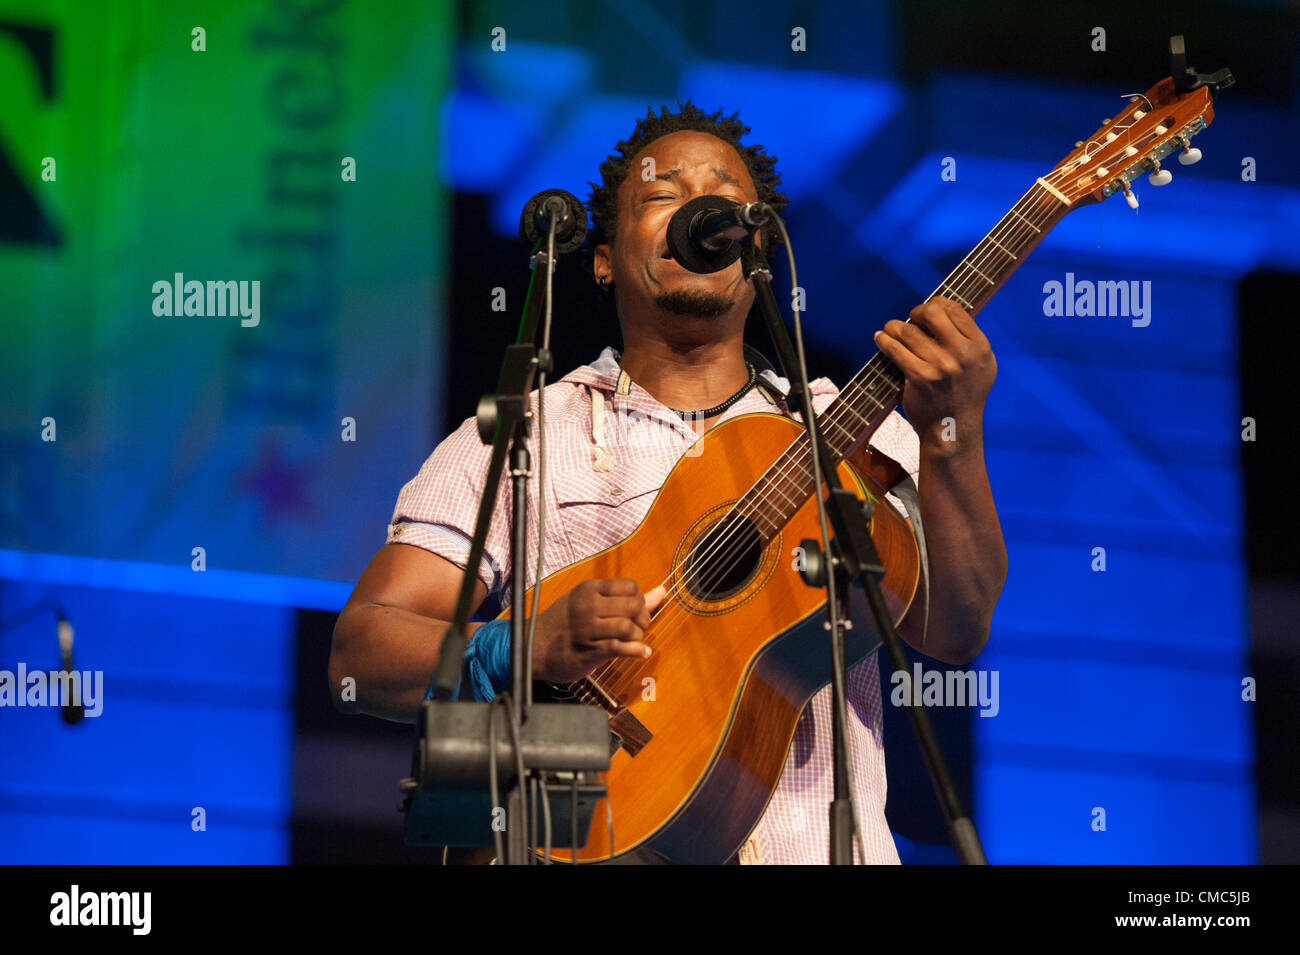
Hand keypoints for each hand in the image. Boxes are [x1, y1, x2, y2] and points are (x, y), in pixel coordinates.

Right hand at [531, 578, 667, 683]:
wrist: (533, 647)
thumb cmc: (565, 623)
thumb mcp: (590, 603)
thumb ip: (627, 599)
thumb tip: (662, 592)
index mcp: (589, 589)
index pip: (630, 586)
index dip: (640, 600)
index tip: (636, 612)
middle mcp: (588, 605)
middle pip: (633, 605)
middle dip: (643, 619)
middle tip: (638, 628)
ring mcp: (587, 628)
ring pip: (628, 627)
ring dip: (638, 636)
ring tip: (634, 641)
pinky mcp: (588, 650)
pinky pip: (620, 647)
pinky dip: (637, 650)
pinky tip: (641, 652)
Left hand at [872, 296, 996, 449]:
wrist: (953, 430)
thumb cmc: (965, 397)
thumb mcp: (982, 366)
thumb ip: (969, 340)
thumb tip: (946, 312)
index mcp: (980, 347)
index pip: (955, 310)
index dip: (937, 304)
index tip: (927, 311)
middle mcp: (962, 354)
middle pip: (932, 313)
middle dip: (916, 312)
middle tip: (910, 320)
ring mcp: (940, 366)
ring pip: (909, 331)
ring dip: (894, 326)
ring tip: (890, 329)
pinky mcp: (920, 378)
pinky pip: (896, 349)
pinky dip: (884, 340)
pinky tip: (880, 338)